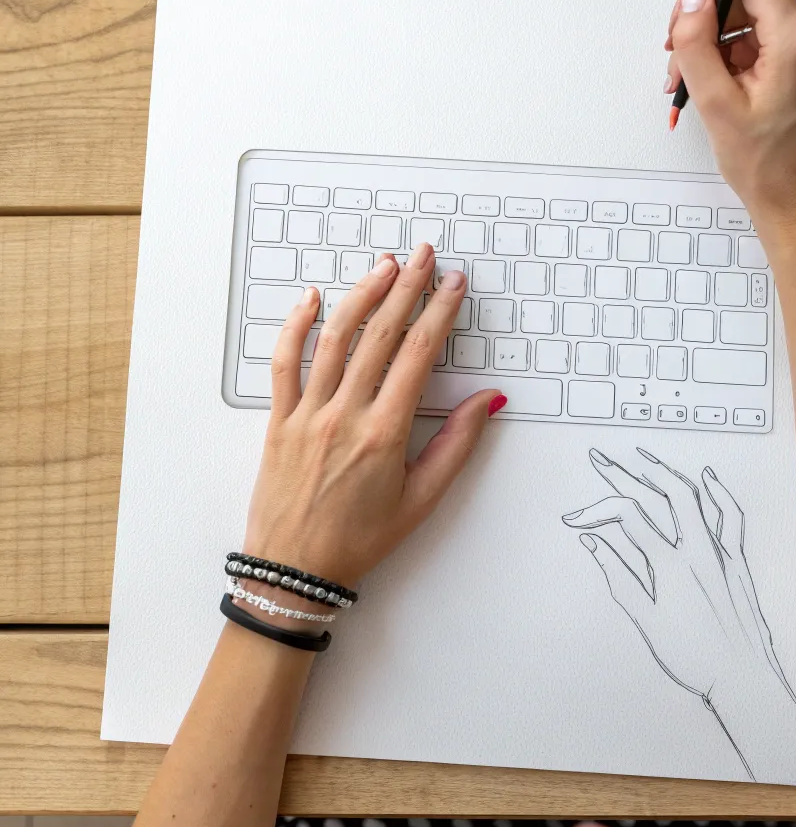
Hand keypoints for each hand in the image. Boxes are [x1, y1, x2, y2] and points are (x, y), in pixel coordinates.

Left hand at [242, 243, 499, 597]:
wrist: (294, 571)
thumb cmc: (360, 541)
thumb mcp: (422, 499)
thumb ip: (457, 445)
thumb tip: (488, 399)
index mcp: (385, 433)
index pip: (418, 354)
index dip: (439, 312)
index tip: (453, 283)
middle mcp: (345, 415)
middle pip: (380, 335)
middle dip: (406, 288)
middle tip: (424, 255)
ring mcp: (307, 415)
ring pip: (335, 339)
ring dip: (361, 296)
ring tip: (384, 265)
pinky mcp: (277, 421)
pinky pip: (284, 364)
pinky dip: (296, 326)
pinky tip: (311, 298)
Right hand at [563, 448, 795, 782]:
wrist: (743, 677)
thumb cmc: (693, 657)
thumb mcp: (646, 620)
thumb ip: (619, 577)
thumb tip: (593, 543)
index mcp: (669, 565)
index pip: (627, 518)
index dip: (596, 512)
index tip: (574, 519)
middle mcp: (696, 550)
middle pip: (657, 495)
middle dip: (625, 474)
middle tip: (601, 459)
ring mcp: (720, 551)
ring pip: (693, 497)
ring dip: (666, 473)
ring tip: (642, 457)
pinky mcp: (737, 559)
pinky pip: (730, 516)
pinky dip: (718, 492)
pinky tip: (706, 477)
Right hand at [664, 0, 795, 256]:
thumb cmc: (770, 167)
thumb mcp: (716, 103)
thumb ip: (697, 42)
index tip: (687, 20)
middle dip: (707, 26)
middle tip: (678, 65)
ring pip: (753, 19)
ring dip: (717, 47)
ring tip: (693, 87)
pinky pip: (766, 39)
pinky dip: (737, 59)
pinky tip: (718, 90)